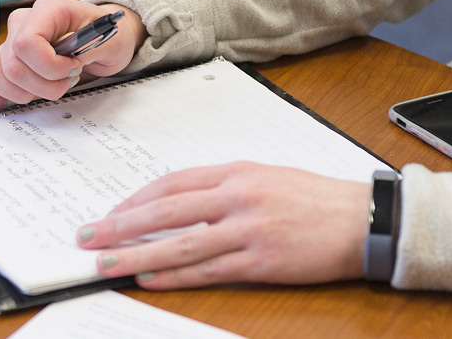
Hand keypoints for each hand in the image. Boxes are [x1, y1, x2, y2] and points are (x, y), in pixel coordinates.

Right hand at [0, 0, 146, 109]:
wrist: (105, 39)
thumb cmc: (108, 37)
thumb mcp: (110, 41)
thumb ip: (89, 48)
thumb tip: (68, 60)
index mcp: (46, 10)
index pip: (26, 43)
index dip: (49, 67)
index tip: (73, 69)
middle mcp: (21, 23)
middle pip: (10, 65)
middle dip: (41, 86)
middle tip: (66, 83)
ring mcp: (8, 43)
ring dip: (20, 93)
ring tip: (46, 89)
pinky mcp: (3, 62)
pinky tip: (6, 101)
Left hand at [75, 162, 368, 289]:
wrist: (365, 218)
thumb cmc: (312, 197)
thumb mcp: (262, 176)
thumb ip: (219, 187)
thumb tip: (173, 201)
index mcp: (233, 171)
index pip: (170, 184)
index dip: (134, 200)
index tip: (108, 213)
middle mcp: (236, 196)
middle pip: (163, 211)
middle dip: (119, 224)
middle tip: (86, 236)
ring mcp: (248, 229)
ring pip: (179, 244)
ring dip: (136, 254)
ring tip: (105, 263)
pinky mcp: (262, 260)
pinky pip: (209, 270)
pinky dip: (175, 276)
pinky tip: (150, 279)